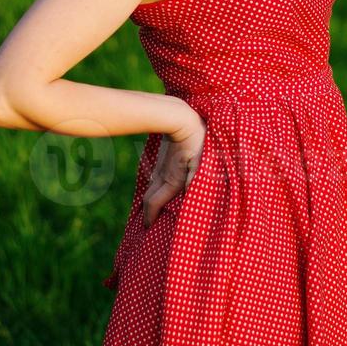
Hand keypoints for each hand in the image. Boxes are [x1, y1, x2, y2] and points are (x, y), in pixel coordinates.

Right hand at [142, 108, 206, 228]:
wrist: (178, 117)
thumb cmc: (194, 140)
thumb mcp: (199, 162)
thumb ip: (194, 180)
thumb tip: (192, 198)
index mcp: (170, 180)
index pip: (154, 203)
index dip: (150, 217)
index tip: (148, 228)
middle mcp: (162, 175)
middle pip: (149, 198)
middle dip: (147, 212)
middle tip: (148, 224)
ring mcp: (160, 166)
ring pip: (151, 187)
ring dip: (150, 200)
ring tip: (152, 209)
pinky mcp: (163, 158)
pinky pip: (154, 177)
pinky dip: (154, 187)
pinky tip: (159, 186)